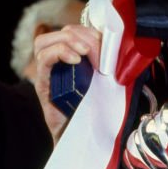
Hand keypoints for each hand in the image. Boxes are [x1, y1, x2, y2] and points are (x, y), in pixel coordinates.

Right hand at [34, 24, 101, 143]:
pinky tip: (75, 60)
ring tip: (85, 53)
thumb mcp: (105, 82)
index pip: (72, 31)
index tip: (105, 43)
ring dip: (69, 41)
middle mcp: (55, 63)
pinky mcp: (42, 85)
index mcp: (70, 59)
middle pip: (60, 33)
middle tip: (97, 50)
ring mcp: (46, 73)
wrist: (83, 137)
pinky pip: (44, 59)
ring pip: (45, 42)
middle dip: (81, 35)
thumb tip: (125, 51)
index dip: (88, 31)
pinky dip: (59, 53)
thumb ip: (110, 66)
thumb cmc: (95, 111)